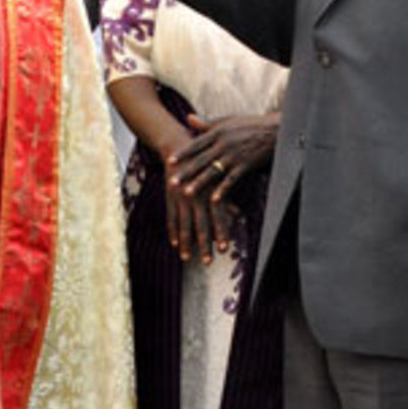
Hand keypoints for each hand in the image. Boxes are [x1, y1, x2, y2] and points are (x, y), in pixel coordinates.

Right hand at [151, 120, 231, 265]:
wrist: (179, 147)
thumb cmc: (204, 163)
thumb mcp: (217, 178)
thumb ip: (225, 198)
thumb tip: (238, 215)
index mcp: (210, 190)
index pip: (217, 217)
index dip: (220, 233)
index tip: (224, 248)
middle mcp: (196, 195)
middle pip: (200, 224)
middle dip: (204, 244)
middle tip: (208, 261)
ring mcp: (181, 197)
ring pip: (184, 224)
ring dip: (186, 243)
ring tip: (187, 258)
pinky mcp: (170, 197)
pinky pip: (171, 217)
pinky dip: (173, 231)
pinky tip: (174, 244)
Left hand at [171, 112, 277, 201]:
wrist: (273, 130)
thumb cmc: (249, 124)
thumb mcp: (227, 121)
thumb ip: (207, 122)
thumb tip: (188, 118)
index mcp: (218, 132)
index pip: (196, 144)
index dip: (183, 153)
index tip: (169, 161)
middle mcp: (224, 144)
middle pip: (201, 160)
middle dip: (186, 172)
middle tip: (172, 182)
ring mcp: (235, 155)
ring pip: (213, 171)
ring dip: (200, 183)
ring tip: (187, 193)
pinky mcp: (245, 165)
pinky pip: (231, 180)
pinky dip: (222, 190)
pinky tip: (214, 200)